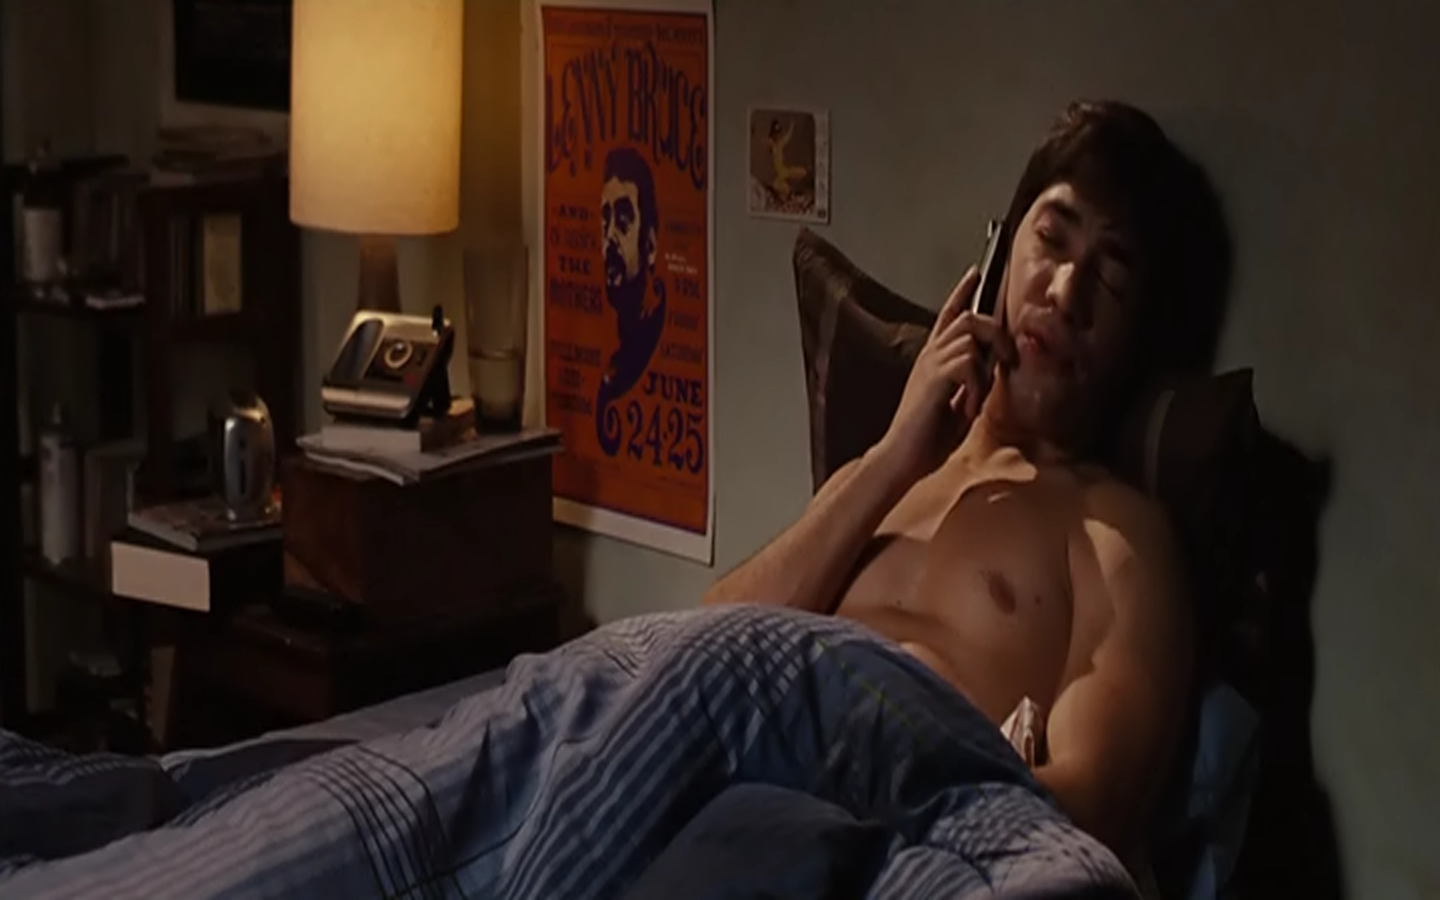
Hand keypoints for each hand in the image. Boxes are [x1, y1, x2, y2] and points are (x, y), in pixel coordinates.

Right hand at [876, 266, 1016, 480]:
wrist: (901, 456)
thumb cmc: (927, 437)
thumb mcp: (958, 403)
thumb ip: (973, 381)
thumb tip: (994, 367)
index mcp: (933, 360)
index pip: (948, 315)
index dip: (962, 292)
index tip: (975, 272)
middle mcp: (930, 356)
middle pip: (968, 318)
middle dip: (994, 332)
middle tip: (1008, 357)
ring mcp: (929, 365)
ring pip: (970, 338)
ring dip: (983, 368)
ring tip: (976, 398)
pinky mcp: (932, 379)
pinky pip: (968, 363)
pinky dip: (975, 386)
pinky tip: (967, 407)